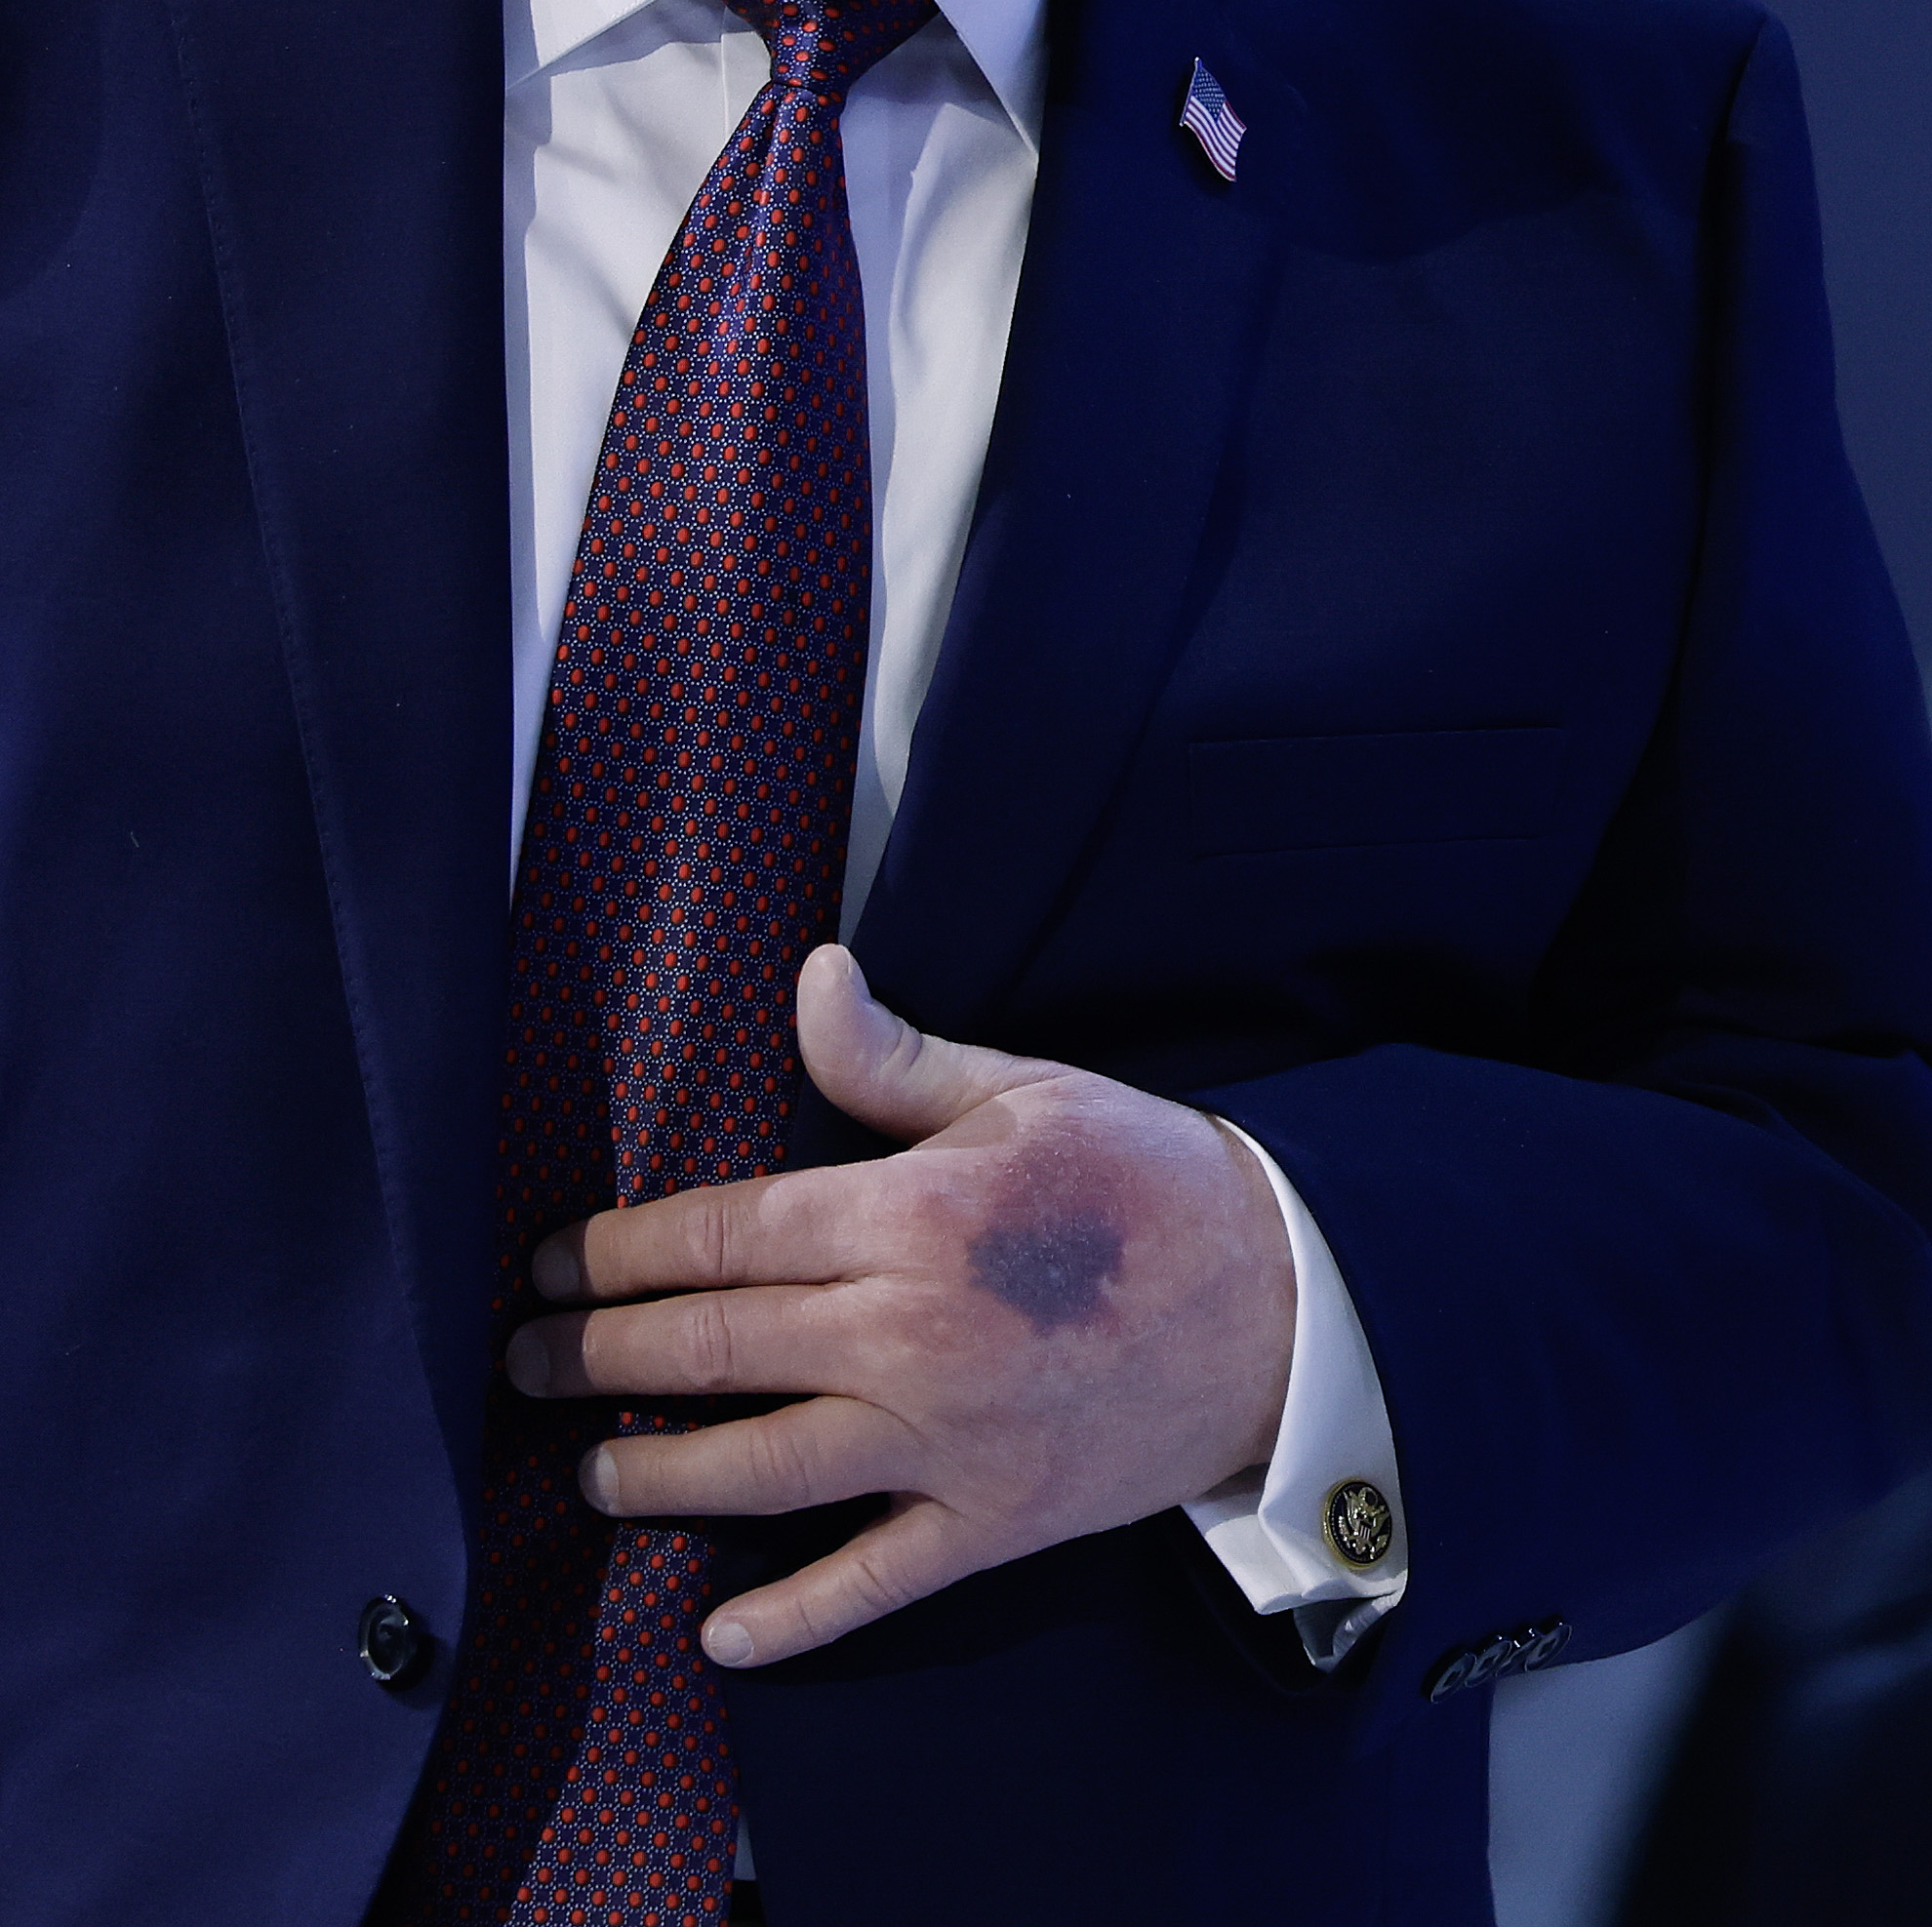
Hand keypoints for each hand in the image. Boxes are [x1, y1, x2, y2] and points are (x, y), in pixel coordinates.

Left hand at [505, 944, 1296, 1666]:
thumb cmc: (1146, 1178)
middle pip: (714, 1350)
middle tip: (522, 1363)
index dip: (619, 1250)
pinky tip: (720, 1630)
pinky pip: (875, 1579)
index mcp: (909, 1214)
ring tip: (591, 1474)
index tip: (549, 1258)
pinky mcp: (994, 1521)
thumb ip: (893, 1059)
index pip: (723, 1235)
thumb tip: (808, 978)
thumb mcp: (1022, 1089)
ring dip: (662, 1476)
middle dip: (599, 1357)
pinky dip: (794, 1615)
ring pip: (765, 1468)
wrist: (1285, 1301)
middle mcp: (910, 1333)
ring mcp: (949, 1440)